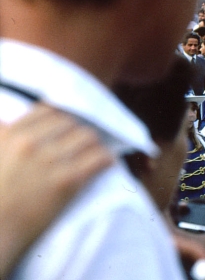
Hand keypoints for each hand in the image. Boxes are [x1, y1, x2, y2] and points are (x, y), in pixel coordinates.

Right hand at [0, 105, 113, 276]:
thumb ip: (3, 134)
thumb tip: (8, 122)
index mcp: (12, 135)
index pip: (48, 111)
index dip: (62, 117)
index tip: (69, 125)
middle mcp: (31, 143)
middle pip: (71, 122)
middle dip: (79, 131)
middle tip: (85, 141)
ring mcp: (50, 161)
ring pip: (88, 137)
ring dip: (94, 144)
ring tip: (95, 151)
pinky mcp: (67, 180)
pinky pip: (98, 158)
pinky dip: (106, 159)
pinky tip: (107, 163)